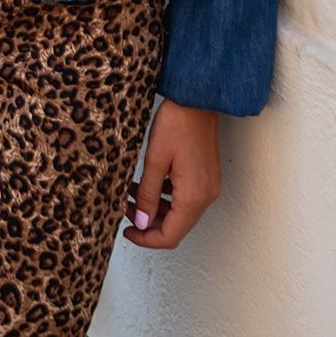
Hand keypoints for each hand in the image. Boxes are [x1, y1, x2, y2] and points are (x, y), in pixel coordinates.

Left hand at [122, 96, 221, 249]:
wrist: (198, 98)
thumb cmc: (177, 122)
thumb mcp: (155, 159)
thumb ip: (148, 194)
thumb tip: (142, 223)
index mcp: (193, 197)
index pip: (170, 236)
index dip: (146, 239)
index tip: (127, 231)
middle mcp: (206, 197)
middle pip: (176, 227)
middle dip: (149, 223)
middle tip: (126, 209)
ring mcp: (209, 187)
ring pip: (181, 213)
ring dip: (157, 209)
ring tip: (133, 194)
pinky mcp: (207, 177)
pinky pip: (186, 198)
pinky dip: (167, 197)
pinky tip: (150, 183)